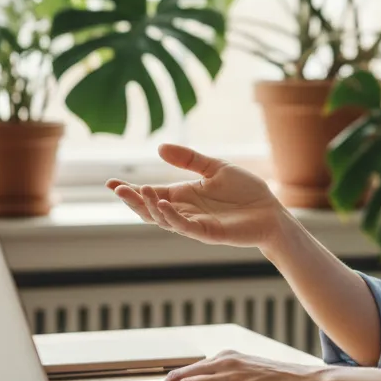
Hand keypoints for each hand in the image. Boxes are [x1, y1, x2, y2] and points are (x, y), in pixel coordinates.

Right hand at [107, 143, 291, 252]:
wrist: (270, 210)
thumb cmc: (246, 191)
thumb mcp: (216, 168)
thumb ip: (189, 159)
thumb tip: (159, 147)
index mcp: (184, 195)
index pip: (151, 193)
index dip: (131, 189)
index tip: (110, 182)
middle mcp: (185, 210)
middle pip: (151, 208)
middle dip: (133, 200)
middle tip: (117, 188)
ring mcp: (194, 223)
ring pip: (164, 218)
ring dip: (151, 206)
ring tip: (141, 191)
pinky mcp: (207, 233)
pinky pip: (184, 226)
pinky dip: (172, 217)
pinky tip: (164, 204)